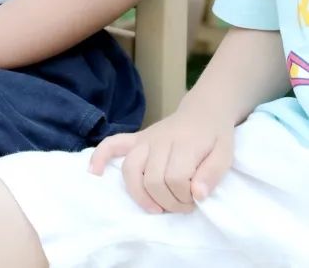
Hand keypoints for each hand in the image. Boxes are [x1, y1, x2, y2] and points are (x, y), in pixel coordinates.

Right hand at [88, 111, 234, 213]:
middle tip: (183, 205)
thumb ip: (212, 175)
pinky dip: (101, 157)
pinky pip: (112, 144)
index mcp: (183, 144)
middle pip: (153, 180)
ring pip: (131, 170)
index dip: (186, 197)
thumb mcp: (225, 155)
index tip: (196, 200)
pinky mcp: (136, 139)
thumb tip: (197, 195)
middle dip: (169, 201)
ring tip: (155, 208)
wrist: (203, 111)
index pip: (176, 179)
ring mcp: (144, 139)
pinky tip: (94, 172)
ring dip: (141, 195)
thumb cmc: (215, 136)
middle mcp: (159, 141)